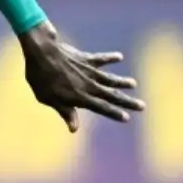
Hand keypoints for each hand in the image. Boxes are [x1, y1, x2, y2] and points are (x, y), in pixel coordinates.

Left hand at [18, 21, 144, 131]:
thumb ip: (65, 112)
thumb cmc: (40, 78)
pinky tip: (119, 56)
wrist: (42, 53)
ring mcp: (88, 71)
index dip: (114, 113)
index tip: (126, 118)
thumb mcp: (49, 99)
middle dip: (127, 101)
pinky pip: (100, 59)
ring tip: (133, 83)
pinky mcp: (85, 58)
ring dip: (122, 81)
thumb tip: (74, 129)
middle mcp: (88, 85)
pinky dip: (110, 58)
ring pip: (109, 78)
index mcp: (79, 97)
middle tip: (142, 106)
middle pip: (111, 95)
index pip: (101, 107)